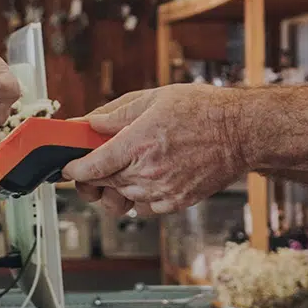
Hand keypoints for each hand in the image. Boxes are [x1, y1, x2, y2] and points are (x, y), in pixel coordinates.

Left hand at [62, 84, 247, 217]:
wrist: (240, 133)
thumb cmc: (202, 111)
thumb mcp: (154, 99)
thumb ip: (117, 114)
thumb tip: (90, 123)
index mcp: (137, 144)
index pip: (91, 166)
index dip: (74, 169)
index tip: (67, 167)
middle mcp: (147, 172)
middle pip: (102, 183)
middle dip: (93, 175)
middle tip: (96, 161)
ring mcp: (162, 191)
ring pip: (122, 197)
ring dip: (117, 185)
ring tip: (128, 166)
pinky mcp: (176, 203)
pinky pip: (144, 208)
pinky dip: (140, 196)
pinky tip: (149, 177)